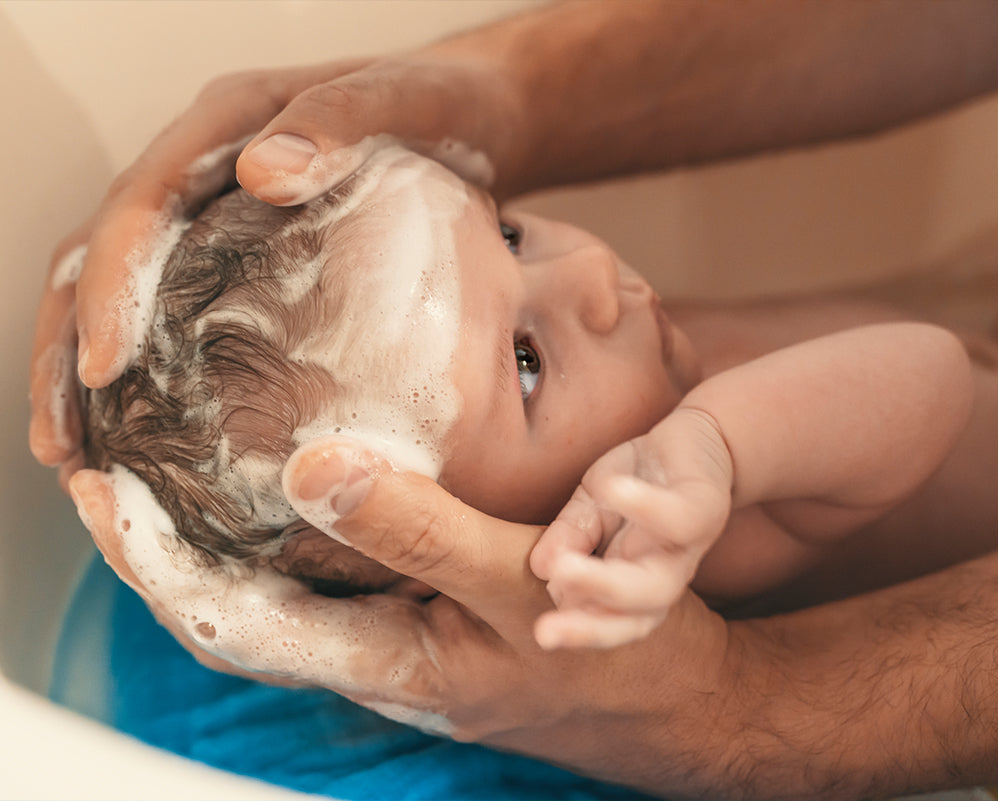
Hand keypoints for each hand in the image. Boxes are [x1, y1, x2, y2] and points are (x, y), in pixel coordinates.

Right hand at [29, 49, 523, 475]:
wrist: (479, 116)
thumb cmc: (444, 108)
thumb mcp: (403, 104)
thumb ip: (338, 123)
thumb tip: (260, 171)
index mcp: (227, 126)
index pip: (140, 206)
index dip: (108, 287)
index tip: (106, 367)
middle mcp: (208, 169)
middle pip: (103, 255)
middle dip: (71, 347)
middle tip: (62, 443)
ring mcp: (222, 213)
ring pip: (128, 290)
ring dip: (90, 369)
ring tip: (79, 456)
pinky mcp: (247, 252)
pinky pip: (179, 308)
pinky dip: (154, 368)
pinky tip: (148, 429)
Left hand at [69, 436, 734, 796]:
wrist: (672, 704)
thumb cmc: (606, 655)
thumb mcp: (516, 583)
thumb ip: (418, 531)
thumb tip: (311, 468)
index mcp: (382, 662)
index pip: (228, 620)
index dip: (153, 561)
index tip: (100, 492)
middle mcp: (371, 660)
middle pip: (231, 611)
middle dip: (157, 550)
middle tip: (105, 472)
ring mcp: (394, 642)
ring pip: (274, 596)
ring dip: (209, 543)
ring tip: (164, 476)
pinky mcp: (419, 620)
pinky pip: (327, 581)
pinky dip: (280, 536)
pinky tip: (279, 492)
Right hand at [531, 406, 732, 648]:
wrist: (692, 440)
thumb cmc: (636, 480)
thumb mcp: (590, 505)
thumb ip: (570, 535)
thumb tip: (540, 568)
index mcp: (633, 579)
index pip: (609, 619)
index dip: (579, 632)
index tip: (541, 635)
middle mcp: (664, 573)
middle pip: (640, 619)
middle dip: (592, 628)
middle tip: (544, 632)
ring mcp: (687, 545)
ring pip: (659, 587)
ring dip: (608, 583)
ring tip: (563, 567)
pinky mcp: (705, 507)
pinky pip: (678, 518)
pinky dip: (644, 506)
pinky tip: (611, 490)